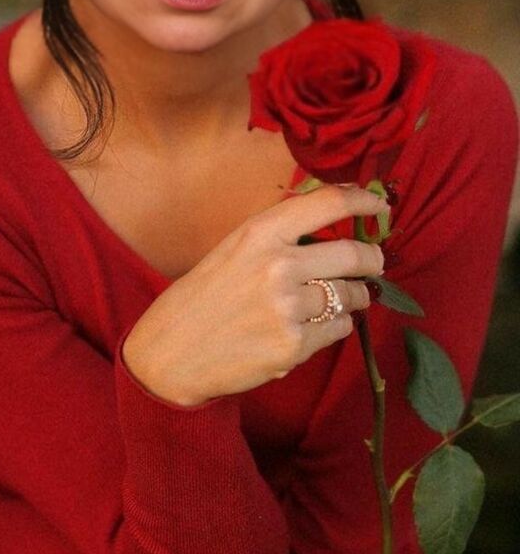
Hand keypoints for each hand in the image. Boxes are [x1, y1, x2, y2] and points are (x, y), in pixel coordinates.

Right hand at [123, 184, 386, 405]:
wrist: (173, 351)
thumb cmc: (207, 294)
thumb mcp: (236, 247)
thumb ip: (283, 232)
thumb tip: (340, 215)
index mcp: (261, 232)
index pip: (329, 204)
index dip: (365, 201)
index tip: (380, 207)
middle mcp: (278, 266)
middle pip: (354, 254)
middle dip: (372, 260)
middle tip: (374, 264)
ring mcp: (288, 309)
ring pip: (351, 295)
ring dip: (355, 296)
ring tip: (343, 298)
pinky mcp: (294, 347)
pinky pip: (338, 329)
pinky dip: (334, 326)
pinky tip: (310, 326)